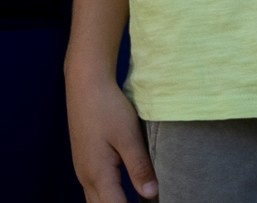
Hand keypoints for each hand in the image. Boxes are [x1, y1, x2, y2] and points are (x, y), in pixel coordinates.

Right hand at [67, 67, 156, 202]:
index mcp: (98, 174)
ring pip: (96, 200)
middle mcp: (86, 177)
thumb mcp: (128, 137)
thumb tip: (151, 194)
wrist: (86, 88)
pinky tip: (123, 195)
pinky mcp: (85, 163)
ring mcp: (83, 171)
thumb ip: (139, 167)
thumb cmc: (108, 109)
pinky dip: (108, 197)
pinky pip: (95, 191)